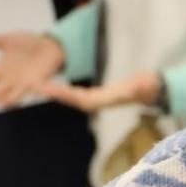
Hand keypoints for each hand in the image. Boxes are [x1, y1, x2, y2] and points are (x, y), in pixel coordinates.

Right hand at [0, 31, 65, 106]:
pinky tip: (35, 94)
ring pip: (13, 98)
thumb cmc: (26, 43)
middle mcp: (9, 81)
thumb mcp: (4, 40)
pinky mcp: (38, 83)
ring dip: (9, 101)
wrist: (48, 43)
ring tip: (4, 103)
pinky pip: (38, 92)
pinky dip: (36, 95)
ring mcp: (23, 84)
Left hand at [41, 70, 162, 113]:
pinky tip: (49, 86)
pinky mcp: (94, 97)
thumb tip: (139, 85)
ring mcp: (96, 100)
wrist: (152, 90)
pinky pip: (74, 95)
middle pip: (72, 99)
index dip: (66, 94)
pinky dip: (61, 90)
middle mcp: (98, 102)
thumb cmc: (149, 86)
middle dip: (54, 93)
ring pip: (71, 98)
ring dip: (54, 92)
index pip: (82, 99)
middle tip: (33, 86)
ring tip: (35, 86)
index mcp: (106, 100)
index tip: (51, 89)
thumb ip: (142, 86)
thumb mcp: (147, 84)